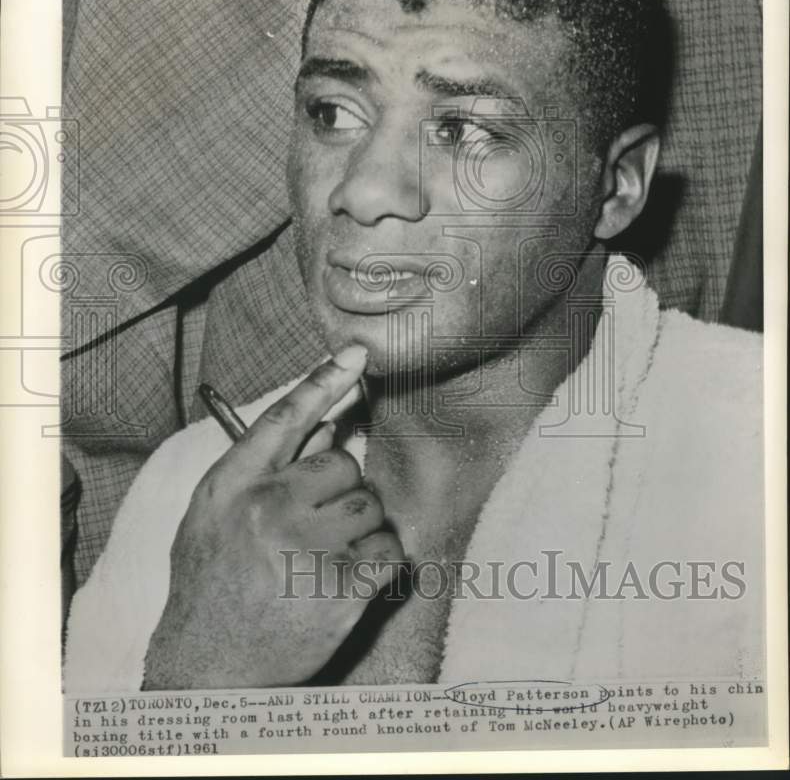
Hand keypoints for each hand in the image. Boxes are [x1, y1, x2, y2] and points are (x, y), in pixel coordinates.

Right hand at [143, 345, 402, 688]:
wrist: (207, 666)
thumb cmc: (211, 582)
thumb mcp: (216, 514)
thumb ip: (264, 466)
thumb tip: (325, 421)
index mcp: (234, 484)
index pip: (286, 417)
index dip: (324, 380)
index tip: (358, 353)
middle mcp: (269, 507)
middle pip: (344, 464)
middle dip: (339, 492)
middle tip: (313, 528)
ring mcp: (307, 547)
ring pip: (370, 506)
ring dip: (359, 529)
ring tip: (322, 560)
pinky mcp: (343, 588)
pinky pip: (390, 548)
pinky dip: (380, 562)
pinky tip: (349, 580)